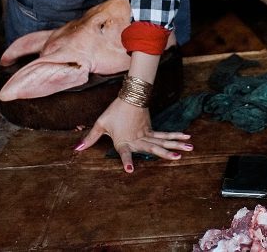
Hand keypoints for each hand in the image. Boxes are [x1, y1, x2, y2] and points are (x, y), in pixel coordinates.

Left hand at [75, 97, 191, 172]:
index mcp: (123, 141)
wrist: (129, 96)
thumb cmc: (114, 111)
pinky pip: (165, 135)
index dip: (127, 162)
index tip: (129, 171)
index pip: (124, 154)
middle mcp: (138, 140)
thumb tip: (76, 149)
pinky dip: (175, 137)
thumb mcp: (101, 124)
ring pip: (163, 141)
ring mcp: (147, 134)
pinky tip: (186, 138)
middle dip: (167, 153)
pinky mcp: (151, 130)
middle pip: (154, 147)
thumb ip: (90, 138)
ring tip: (190, 149)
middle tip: (178, 157)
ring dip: (176, 145)